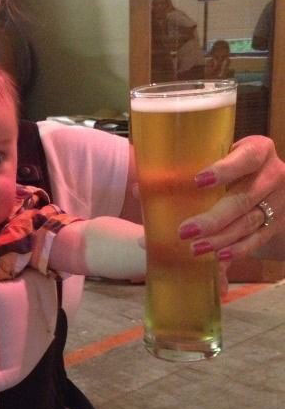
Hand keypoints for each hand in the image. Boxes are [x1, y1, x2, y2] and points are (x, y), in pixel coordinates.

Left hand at [178, 135, 284, 259]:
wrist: (270, 185)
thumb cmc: (233, 169)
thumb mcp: (219, 161)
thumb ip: (184, 173)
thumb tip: (139, 190)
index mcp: (258, 151)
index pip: (247, 157)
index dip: (225, 169)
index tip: (197, 181)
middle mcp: (273, 174)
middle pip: (244, 198)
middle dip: (214, 218)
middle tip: (185, 231)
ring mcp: (278, 201)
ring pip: (249, 222)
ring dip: (221, 238)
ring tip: (195, 248)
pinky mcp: (277, 224)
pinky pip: (258, 239)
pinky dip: (238, 250)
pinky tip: (220, 257)